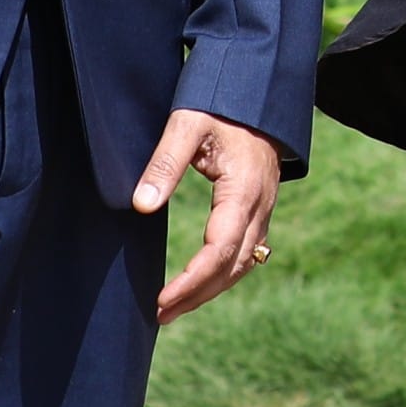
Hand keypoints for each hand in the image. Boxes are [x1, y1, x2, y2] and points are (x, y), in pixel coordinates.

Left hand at [133, 109, 282, 323]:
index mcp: (244, 190)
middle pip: (234, 265)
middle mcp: (260, 204)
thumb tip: (141, 205)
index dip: (192, 280)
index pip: (220, 250)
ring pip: (244, 262)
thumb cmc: (221, 104)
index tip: (161, 300)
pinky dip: (225, 272)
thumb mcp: (188, 124)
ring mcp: (264, 207)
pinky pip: (248, 251)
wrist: (259, 91)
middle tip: (159, 315)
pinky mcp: (260, 206)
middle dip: (198, 294)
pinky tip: (202, 281)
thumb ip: (164, 162)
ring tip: (174, 307)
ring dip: (211, 288)